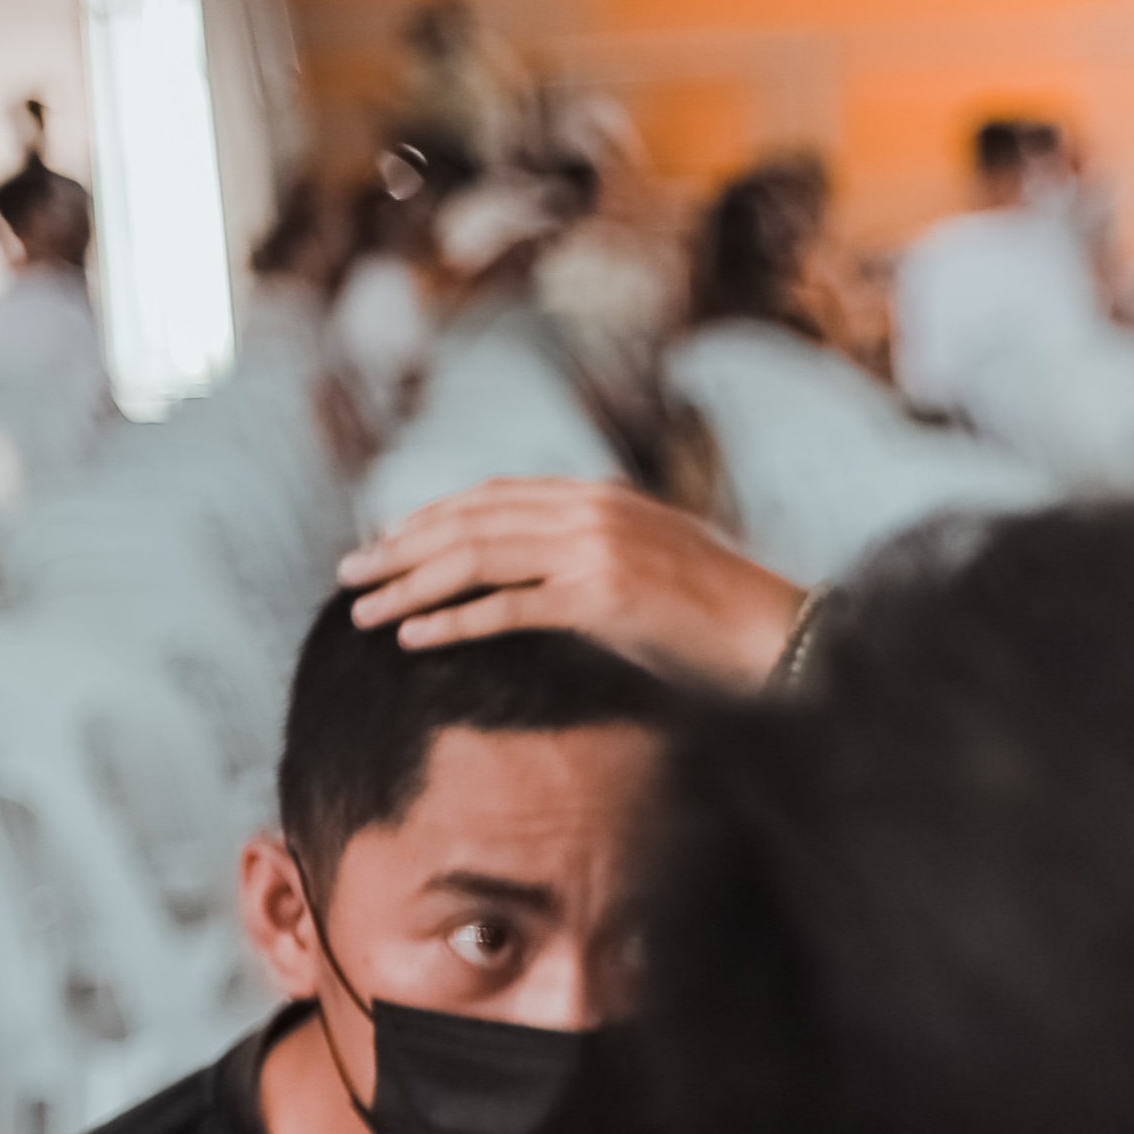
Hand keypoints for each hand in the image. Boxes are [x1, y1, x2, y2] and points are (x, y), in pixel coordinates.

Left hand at [337, 480, 805, 689]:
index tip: (384, 545)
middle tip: (348, 575)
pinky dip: (454, 621)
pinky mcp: (603, 599)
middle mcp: (591, 511)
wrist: (784, 636)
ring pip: (476, 559)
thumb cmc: (723, 616)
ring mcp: (596, 551)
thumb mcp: (653, 561)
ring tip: (363, 611)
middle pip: (470, 521)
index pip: (491, 496)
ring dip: (409, 585)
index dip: (428, 518)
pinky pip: (507, 608)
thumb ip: (596, 547)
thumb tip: (541, 568)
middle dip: (399, 548)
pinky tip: (413, 637)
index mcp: (600, 496)